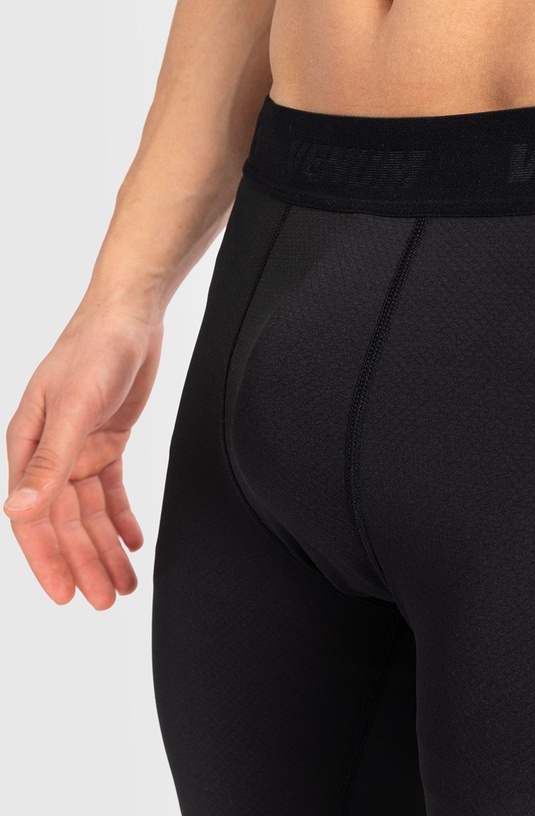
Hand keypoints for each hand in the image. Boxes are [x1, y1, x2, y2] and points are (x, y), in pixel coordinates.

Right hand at [5, 301, 163, 608]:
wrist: (129, 316)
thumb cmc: (93, 351)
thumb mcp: (72, 407)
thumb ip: (49, 461)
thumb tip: (19, 509)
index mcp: (28, 446)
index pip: (32, 517)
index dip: (46, 559)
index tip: (64, 596)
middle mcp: (50, 453)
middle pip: (64, 521)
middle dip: (83, 562)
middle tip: (104, 600)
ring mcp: (79, 448)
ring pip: (89, 511)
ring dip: (105, 547)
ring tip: (124, 582)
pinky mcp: (107, 440)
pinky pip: (111, 489)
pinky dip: (121, 516)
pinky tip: (134, 541)